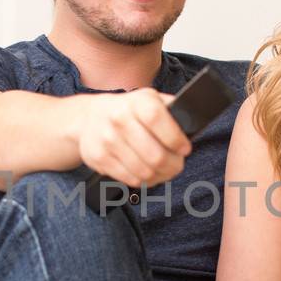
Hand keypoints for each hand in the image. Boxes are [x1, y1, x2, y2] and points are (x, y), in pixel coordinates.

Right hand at [75, 88, 192, 187]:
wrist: (88, 117)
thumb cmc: (128, 111)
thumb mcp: (149, 100)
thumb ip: (170, 110)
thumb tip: (192, 124)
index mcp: (136, 101)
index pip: (157, 119)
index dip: (175, 138)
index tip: (185, 148)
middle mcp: (119, 118)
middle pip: (155, 155)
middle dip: (173, 165)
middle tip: (177, 165)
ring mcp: (107, 140)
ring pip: (144, 172)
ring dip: (160, 176)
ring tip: (164, 171)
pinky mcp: (99, 158)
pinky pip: (130, 179)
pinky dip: (144, 181)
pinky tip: (148, 174)